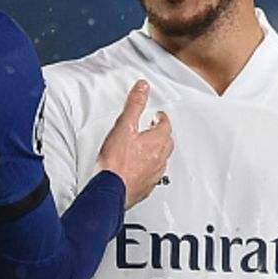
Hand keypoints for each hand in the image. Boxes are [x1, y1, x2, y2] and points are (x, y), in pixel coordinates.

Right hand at [95, 80, 173, 208]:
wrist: (110, 190)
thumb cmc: (116, 162)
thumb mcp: (124, 126)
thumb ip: (134, 105)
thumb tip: (143, 88)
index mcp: (157, 142)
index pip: (166, 125)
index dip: (162, 118)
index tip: (157, 115)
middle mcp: (159, 159)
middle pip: (167, 143)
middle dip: (162, 134)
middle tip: (155, 129)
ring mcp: (153, 175)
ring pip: (161, 160)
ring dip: (156, 152)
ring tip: (148, 148)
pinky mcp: (145, 188)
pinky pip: (152, 176)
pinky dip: (149, 169)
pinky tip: (140, 169)